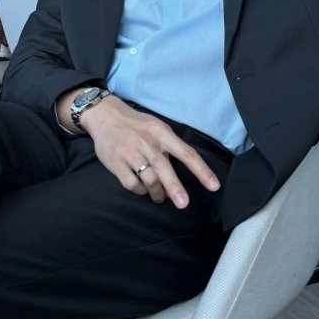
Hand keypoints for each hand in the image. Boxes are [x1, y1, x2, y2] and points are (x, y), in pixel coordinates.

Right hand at [81, 97, 220, 208]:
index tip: (213, 186)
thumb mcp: (156, 127)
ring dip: (157, 193)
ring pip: (148, 179)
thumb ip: (168, 148)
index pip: (186, 153)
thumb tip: (178, 177)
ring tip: (160, 197)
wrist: (105, 115)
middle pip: (164, 167)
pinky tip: (142, 189)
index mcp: (161, 132)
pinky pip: (131, 184)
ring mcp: (130, 152)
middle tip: (183, 203)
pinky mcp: (116, 162)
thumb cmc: (136, 125)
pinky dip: (140, 191)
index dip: (201, 170)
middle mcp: (147, 141)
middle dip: (175, 187)